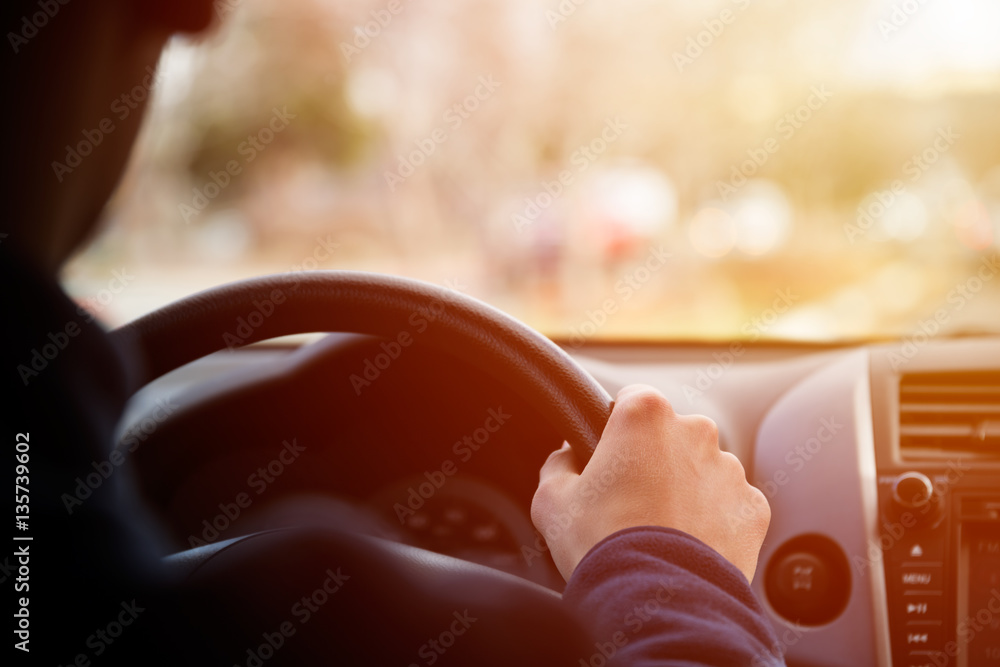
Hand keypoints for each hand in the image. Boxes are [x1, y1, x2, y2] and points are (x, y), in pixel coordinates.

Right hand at [530, 384, 769, 581]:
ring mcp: (730, 469)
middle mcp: (695, 431)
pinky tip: (686, 546)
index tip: (605, 459)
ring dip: (684, 489)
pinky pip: (729, 505)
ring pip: (702, 469)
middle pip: (669, 435)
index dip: (613, 429)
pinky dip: (712, 520)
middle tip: (628, 501)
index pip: (629, 400)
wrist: (658, 600)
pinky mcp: (753, 508)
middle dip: (652, 460)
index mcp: (646, 415)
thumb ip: (558, 465)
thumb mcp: (552, 500)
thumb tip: (566, 459)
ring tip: (658, 530)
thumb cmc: (603, 543)